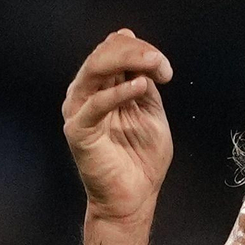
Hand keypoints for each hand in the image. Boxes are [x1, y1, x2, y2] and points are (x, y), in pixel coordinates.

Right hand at [62, 29, 174, 222]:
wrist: (135, 196)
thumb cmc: (141, 158)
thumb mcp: (150, 111)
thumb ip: (144, 83)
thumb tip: (144, 56)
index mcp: (103, 86)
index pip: (114, 49)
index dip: (140, 49)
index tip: (165, 67)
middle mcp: (87, 93)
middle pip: (103, 54)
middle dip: (136, 51)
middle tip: (161, 64)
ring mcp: (79, 110)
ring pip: (95, 69)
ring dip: (127, 61)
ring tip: (153, 66)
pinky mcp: (79, 130)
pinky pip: (95, 104)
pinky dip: (117, 92)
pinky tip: (139, 86)